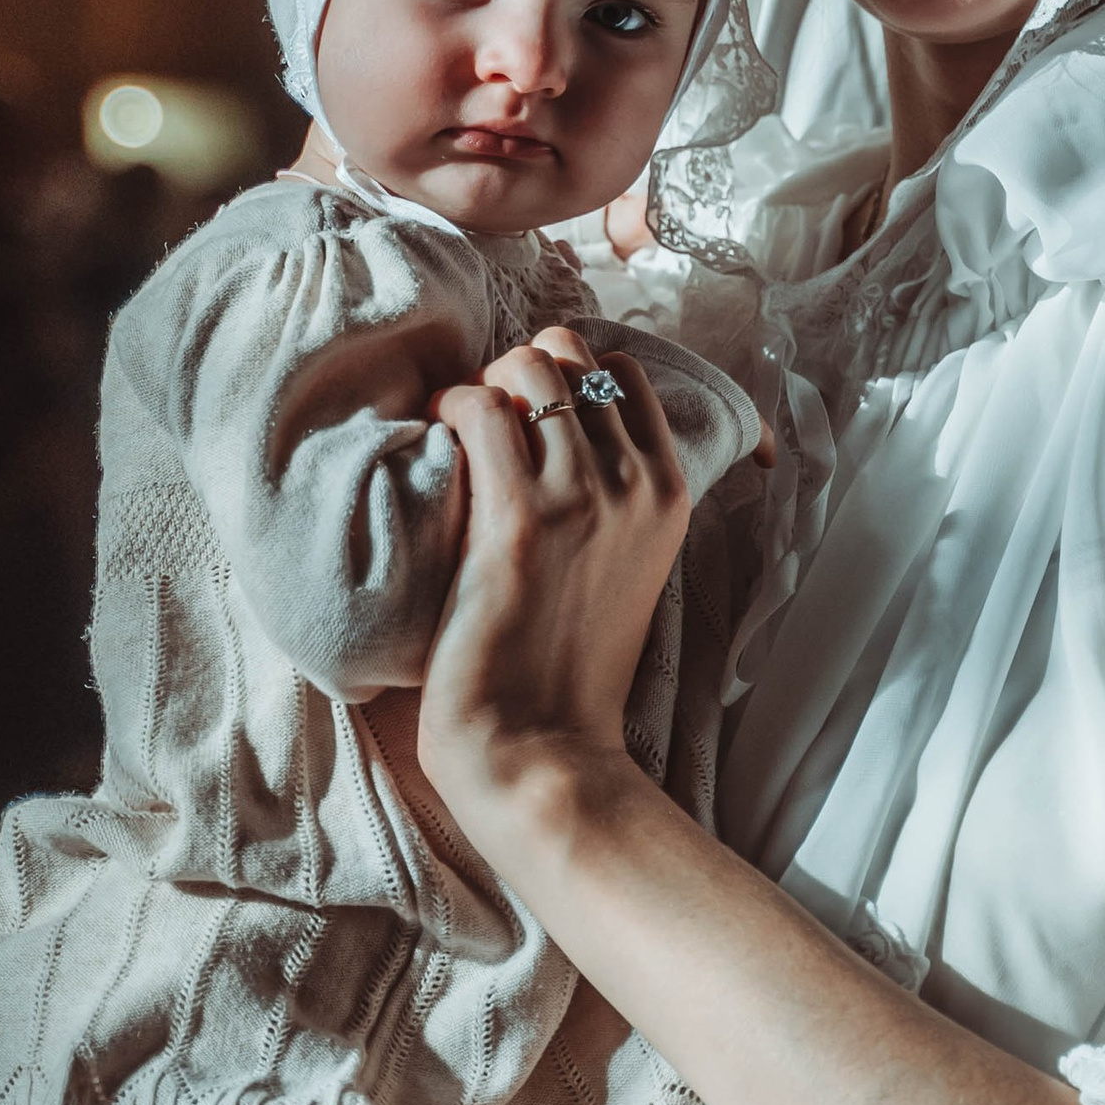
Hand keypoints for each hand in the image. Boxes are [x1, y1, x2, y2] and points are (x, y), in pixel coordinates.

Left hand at [417, 324, 689, 841]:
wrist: (544, 747)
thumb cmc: (565, 672)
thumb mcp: (624, 571)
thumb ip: (613, 504)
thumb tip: (558, 442)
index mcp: (671, 493)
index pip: (623, 374)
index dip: (564, 375)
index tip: (523, 412)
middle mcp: (637, 483)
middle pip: (572, 357)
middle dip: (517, 371)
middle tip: (481, 420)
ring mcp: (585, 495)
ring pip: (528, 368)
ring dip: (481, 384)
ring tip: (454, 431)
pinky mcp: (521, 517)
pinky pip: (480, 408)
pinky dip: (448, 407)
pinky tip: (433, 440)